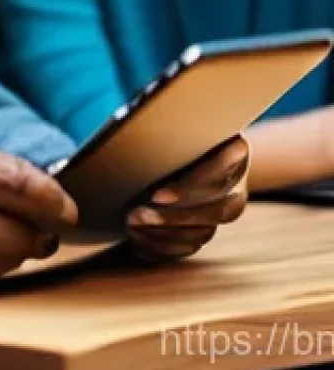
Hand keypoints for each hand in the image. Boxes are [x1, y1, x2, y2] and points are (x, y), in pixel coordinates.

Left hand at [125, 136, 249, 262]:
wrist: (191, 144)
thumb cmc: (176, 126)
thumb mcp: (177, 121)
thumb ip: (167, 126)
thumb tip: (134, 132)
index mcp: (236, 149)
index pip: (221, 170)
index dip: (190, 187)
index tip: (156, 195)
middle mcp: (238, 183)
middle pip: (218, 209)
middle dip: (175, 216)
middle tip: (136, 215)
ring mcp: (228, 208)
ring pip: (206, 232)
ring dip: (166, 234)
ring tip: (132, 227)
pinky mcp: (211, 226)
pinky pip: (194, 246)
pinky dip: (165, 248)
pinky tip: (139, 243)